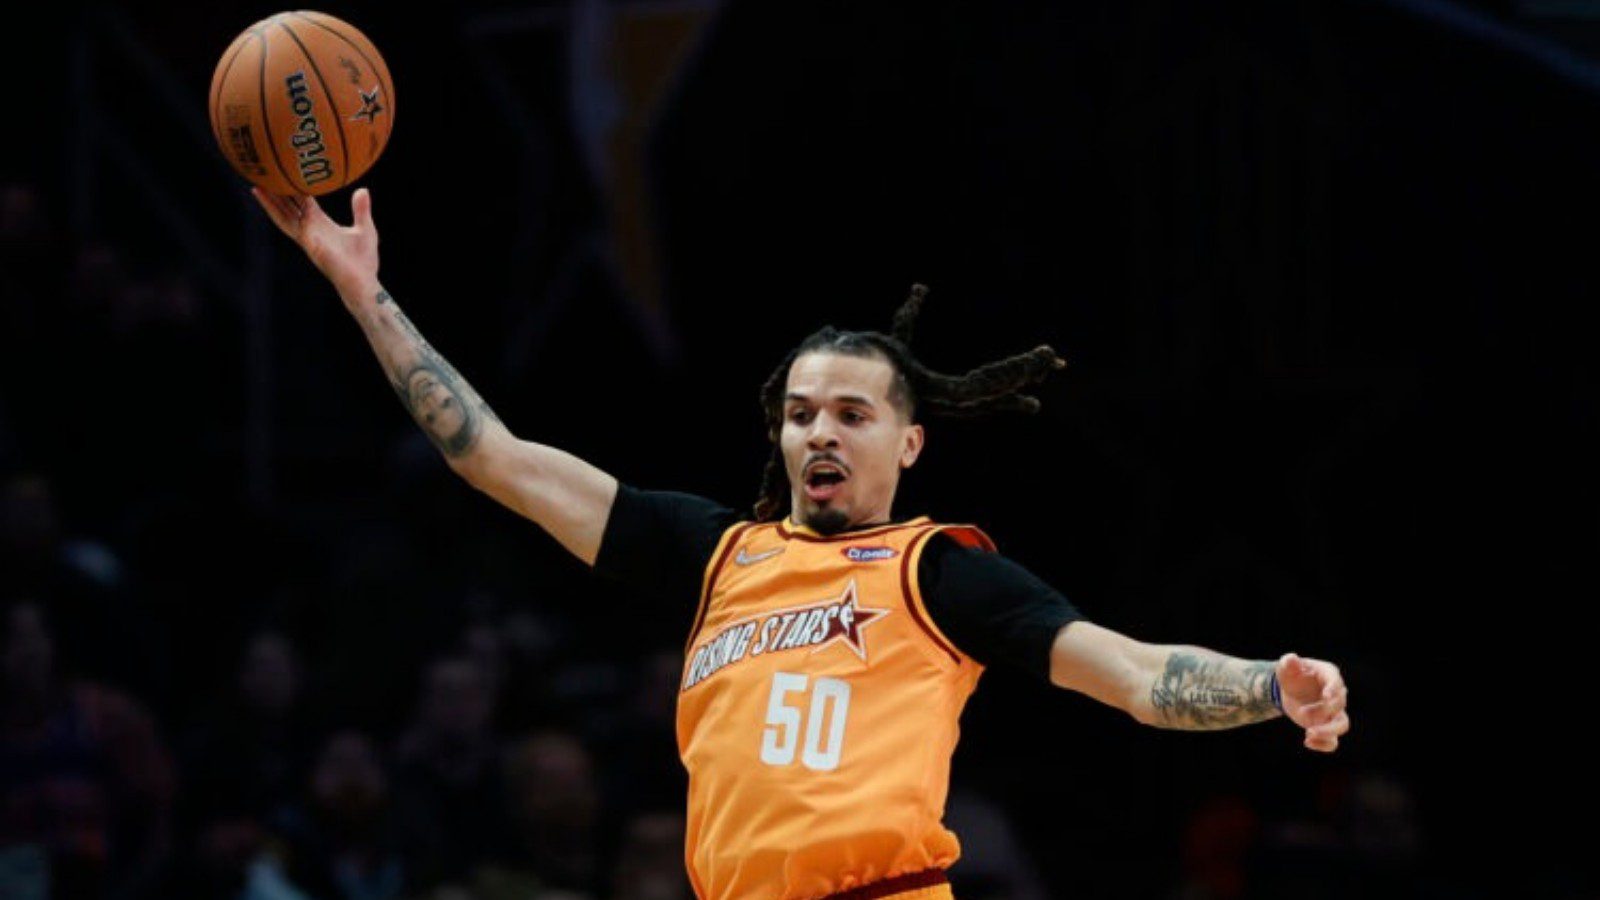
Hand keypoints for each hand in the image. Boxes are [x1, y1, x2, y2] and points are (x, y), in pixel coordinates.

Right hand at [251, 187, 379, 299]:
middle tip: (261, 175)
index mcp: (320, 223)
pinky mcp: (311, 246)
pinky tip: (270, 202)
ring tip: (257, 186)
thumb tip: (362, 190)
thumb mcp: (365, 228)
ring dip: (270, 203)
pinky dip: (282, 216)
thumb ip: (360, 209)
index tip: (282, 173)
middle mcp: (310, 229)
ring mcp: (308, 238)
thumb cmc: (363, 260)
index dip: (291, 188)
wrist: (363, 282)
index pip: (300, 201)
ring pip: (283, 216)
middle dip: (273, 193)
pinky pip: (293, 228)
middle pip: (286, 208)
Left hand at [1276, 653, 1348, 751]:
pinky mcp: (1327, 726)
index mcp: (1329, 676)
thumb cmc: (1292, 675)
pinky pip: (1333, 741)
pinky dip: (1324, 744)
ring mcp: (1334, 712)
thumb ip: (1288, 663)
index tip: (1326, 697)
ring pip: (1342, 725)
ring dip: (1328, 731)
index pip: (1336, 683)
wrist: (1290, 691)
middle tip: (1301, 713)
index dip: (1333, 690)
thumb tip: (1291, 659)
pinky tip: (1307, 742)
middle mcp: (1336, 695)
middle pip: (1339, 705)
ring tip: (1308, 734)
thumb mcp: (1286, 667)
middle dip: (1321, 710)